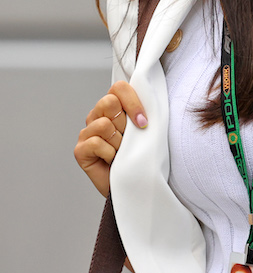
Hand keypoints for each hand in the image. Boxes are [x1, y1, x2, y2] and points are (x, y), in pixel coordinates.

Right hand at [74, 81, 147, 197]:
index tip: (144, 122)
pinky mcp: (80, 150)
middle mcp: (97, 116)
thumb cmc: (142, 154)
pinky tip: (112, 160)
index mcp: (115, 107)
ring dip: (119, 142)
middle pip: (108, 102)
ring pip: (104, 125)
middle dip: (125, 122)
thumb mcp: (147, 130)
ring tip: (121, 152)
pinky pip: (96, 143)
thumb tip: (152, 97)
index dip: (133, 102)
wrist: (135, 184)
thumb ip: (144, 112)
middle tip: (130, 138)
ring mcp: (86, 133)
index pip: (119, 88)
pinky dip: (109, 153)